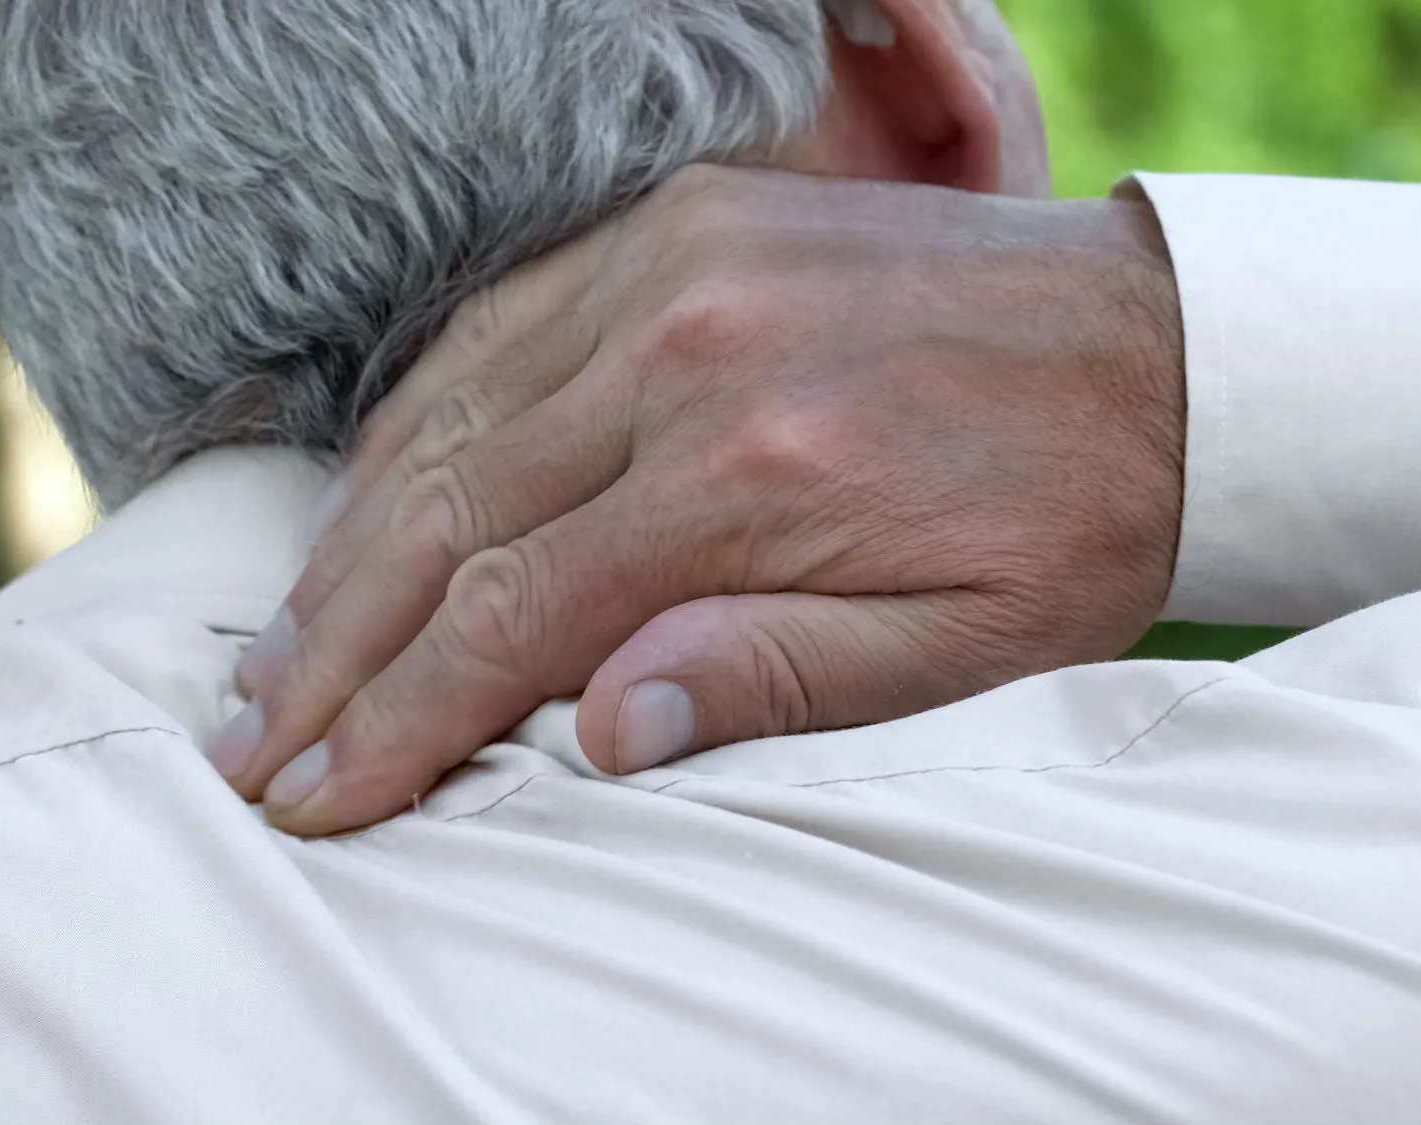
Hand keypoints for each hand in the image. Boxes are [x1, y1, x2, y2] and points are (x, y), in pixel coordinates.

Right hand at [207, 165, 1186, 835]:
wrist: (1167, 352)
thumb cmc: (1073, 522)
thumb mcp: (959, 647)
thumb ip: (772, 679)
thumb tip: (590, 733)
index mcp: (755, 475)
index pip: (516, 615)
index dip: (402, 718)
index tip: (320, 793)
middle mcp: (690, 351)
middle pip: (451, 516)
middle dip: (337, 648)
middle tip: (253, 742)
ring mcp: (679, 263)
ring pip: (454, 416)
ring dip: (352, 540)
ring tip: (278, 646)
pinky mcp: (689, 215)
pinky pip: (506, 321)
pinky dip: (421, 413)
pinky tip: (370, 487)